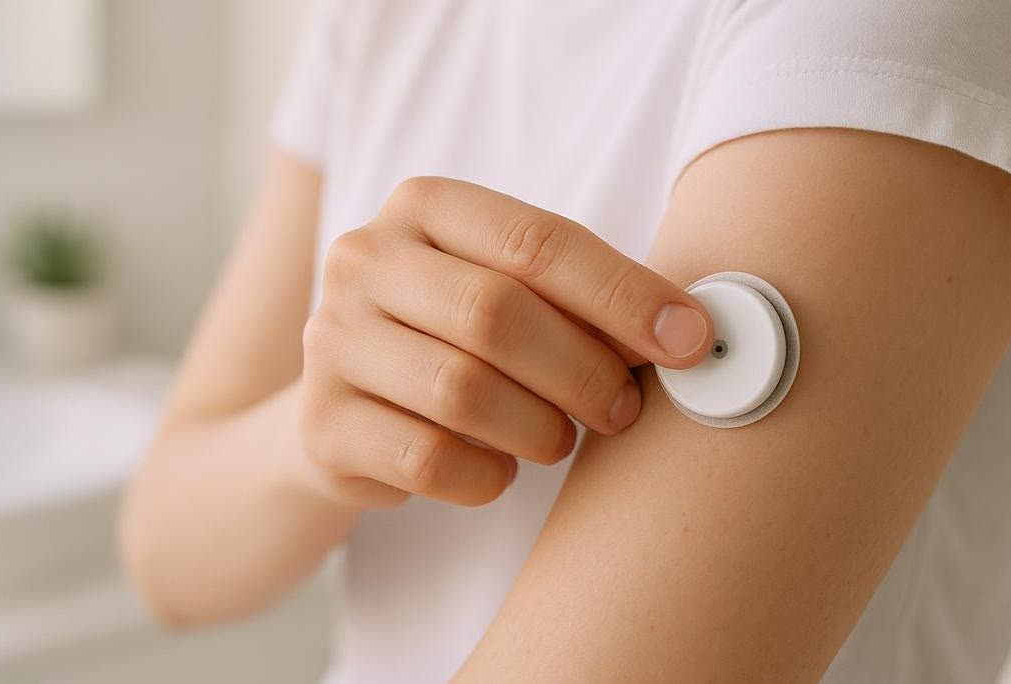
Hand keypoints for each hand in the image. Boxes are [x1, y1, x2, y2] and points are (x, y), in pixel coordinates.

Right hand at [299, 177, 713, 506]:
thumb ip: (581, 298)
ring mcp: (331, 341)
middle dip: (582, 371)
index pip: (536, 240)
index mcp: (421, 206)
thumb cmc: (454, 342)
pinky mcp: (320, 424)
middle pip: (495, 314)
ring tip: (559, 440)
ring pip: (461, 391)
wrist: (342, 414)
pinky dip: (486, 475)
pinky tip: (499, 469)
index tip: (689, 341)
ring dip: (539, 429)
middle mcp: (362, 259)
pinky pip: (428, 459)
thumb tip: (689, 334)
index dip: (623, 294)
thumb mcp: (507, 293)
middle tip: (623, 409)